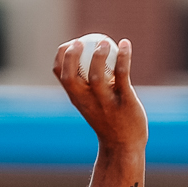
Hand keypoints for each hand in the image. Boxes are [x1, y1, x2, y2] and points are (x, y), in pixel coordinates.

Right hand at [53, 35, 147, 155]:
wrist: (123, 145)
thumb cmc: (107, 119)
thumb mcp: (90, 102)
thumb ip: (86, 84)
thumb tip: (86, 55)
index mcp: (77, 98)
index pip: (61, 74)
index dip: (61, 56)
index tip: (70, 43)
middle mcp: (87, 100)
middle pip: (70, 77)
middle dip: (70, 57)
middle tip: (79, 41)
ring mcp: (105, 102)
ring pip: (96, 77)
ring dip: (98, 57)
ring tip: (104, 42)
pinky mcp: (125, 101)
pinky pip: (122, 75)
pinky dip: (124, 57)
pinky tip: (126, 43)